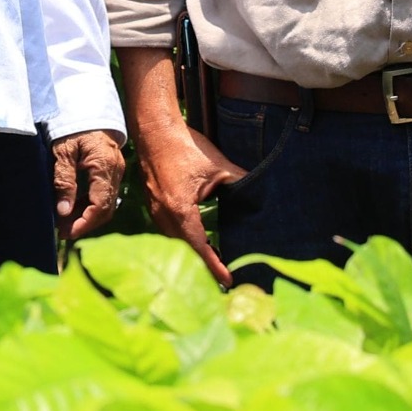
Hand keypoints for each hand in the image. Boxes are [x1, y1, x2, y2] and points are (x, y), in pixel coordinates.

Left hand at [52, 128, 124, 240]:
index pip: (100, 205)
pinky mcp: (112, 170)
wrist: (86, 106)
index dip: (84, 223)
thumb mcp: (63, 151)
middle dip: (86, 223)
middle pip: (106, 208)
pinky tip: (74, 208)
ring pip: (107, 203)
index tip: (66, 232)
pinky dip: (90, 204)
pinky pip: (105, 193)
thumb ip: (64, 181)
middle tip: (63, 231)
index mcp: (104, 166)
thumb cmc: (72, 126)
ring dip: (88, 215)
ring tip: (65, 222)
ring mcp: (116, 171)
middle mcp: (115, 171)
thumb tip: (63, 212)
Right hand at [114, 46, 241, 285]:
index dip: (213, 266)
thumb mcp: (217, 165)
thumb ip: (239, 181)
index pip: (198, 247)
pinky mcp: (151, 203)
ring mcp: (154, 210)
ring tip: (212, 260)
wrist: (154, 130)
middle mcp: (164, 214)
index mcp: (180, 209)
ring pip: (174, 240)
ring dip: (191, 251)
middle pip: (184, 249)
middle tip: (223, 276)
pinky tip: (195, 238)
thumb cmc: (184, 146)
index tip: (227, 281)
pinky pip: (167, 229)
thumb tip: (260, 189)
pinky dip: (181, 238)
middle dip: (203, 264)